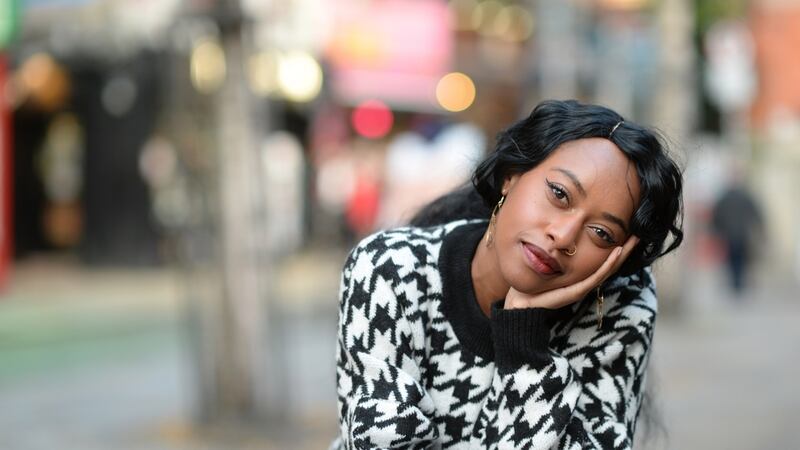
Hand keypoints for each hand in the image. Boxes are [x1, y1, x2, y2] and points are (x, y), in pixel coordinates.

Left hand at [504, 235, 639, 309]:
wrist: (518, 304)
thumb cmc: (529, 284)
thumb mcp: (543, 262)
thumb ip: (552, 252)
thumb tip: (556, 233)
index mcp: (578, 276)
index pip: (601, 261)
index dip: (615, 248)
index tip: (626, 231)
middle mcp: (582, 282)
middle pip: (610, 265)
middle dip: (625, 249)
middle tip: (638, 234)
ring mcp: (580, 288)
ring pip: (606, 270)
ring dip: (622, 255)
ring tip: (633, 240)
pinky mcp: (574, 293)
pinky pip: (595, 277)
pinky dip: (607, 265)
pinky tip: (616, 252)